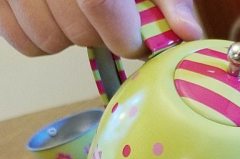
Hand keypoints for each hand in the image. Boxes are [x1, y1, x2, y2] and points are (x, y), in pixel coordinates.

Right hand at [0, 0, 201, 57]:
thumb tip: (188, 33)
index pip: (101, 5)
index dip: (126, 35)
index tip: (139, 39)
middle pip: (78, 33)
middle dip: (102, 36)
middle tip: (110, 18)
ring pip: (47, 41)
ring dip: (71, 37)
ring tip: (78, 11)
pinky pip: (20, 40)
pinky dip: (42, 39)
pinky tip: (56, 16)